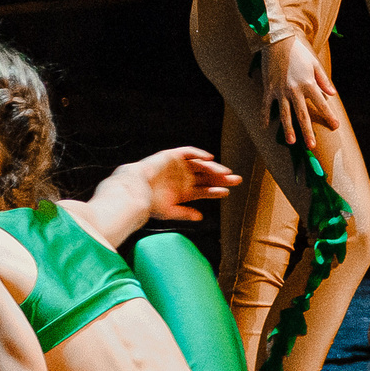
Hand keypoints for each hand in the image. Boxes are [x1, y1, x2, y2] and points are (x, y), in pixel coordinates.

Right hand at [117, 147, 238, 220]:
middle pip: (208, 178)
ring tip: (224, 173)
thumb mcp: (168, 212)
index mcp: (183, 192)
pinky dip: (200, 154)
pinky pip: (189, 152)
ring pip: (202, 166)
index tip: (227, 193)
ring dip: (214, 169)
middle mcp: (183, 179)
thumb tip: (200, 218)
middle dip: (222, 179)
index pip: (205, 191)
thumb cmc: (148, 203)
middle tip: (237, 180)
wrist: (132, 190)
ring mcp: (179, 167)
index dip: (216, 191)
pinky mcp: (172, 156)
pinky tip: (209, 159)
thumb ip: (184, 214)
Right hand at [261, 38, 340, 149]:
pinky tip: (265, 127)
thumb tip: (332, 94)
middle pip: (302, 114)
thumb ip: (323, 80)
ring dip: (288, 129)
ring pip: (285, 114)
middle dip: (307, 131)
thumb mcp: (315, 64)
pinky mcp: (268, 89)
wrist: (277, 42)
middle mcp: (294, 90)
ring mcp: (280, 91)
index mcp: (308, 84)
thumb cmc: (298, 52)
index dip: (329, 116)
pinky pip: (266, 105)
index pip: (321, 104)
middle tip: (311, 146)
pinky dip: (265, 116)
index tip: (335, 126)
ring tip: (291, 142)